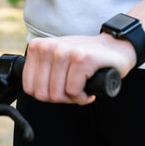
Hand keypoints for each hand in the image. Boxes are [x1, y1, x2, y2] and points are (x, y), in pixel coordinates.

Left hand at [22, 33, 136, 104]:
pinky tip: (89, 89)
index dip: (46, 95)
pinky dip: (83, 97)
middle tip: (73, 89)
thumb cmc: (84, 57)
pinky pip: (74, 92)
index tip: (60, 88)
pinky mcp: (82, 59)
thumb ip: (41, 71)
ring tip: (82, 87)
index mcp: (37, 47)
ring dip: (73, 98)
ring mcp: (65, 52)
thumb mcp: (56, 58)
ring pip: (58, 95)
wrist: (116, 46)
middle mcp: (49, 47)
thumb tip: (32, 92)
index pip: (29, 87)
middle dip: (60, 98)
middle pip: (43, 94)